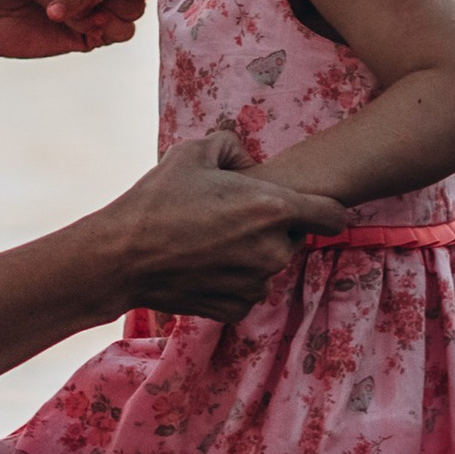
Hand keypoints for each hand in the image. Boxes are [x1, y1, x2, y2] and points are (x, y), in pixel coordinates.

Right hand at [101, 130, 344, 319]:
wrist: (120, 257)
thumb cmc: (157, 200)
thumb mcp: (193, 152)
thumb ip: (231, 146)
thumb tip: (245, 160)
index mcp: (273, 209)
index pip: (334, 215)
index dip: (322, 208)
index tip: (304, 207)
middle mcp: (273, 251)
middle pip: (294, 239)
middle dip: (272, 229)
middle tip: (231, 218)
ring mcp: (255, 284)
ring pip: (268, 266)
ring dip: (251, 256)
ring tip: (210, 242)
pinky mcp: (235, 308)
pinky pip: (247, 292)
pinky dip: (232, 281)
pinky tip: (202, 266)